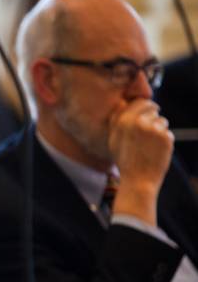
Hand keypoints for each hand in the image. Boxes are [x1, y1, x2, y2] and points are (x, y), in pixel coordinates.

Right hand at [108, 99, 173, 224]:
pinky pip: (168, 133)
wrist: (138, 180)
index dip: (144, 107)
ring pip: (162, 120)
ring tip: (150, 146)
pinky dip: (165, 141)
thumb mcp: (114, 140)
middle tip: (151, 129)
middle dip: (153, 115)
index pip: (139, 101)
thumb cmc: (125, 161)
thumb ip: (117, 121)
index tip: (146, 113)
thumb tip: (122, 104)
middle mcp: (137, 121)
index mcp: (122, 120)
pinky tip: (156, 152)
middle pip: (152, 107)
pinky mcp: (165, 136)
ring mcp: (152, 128)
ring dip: (159, 130)